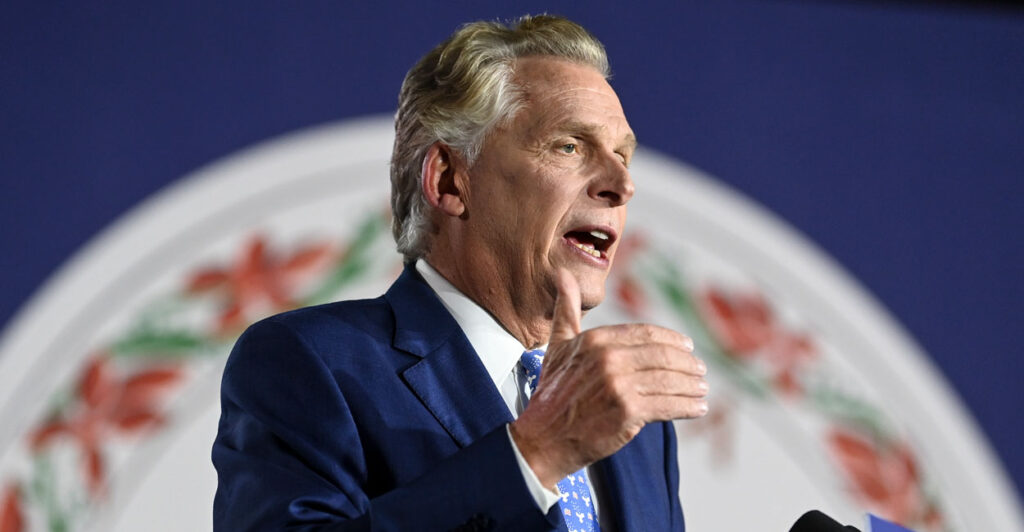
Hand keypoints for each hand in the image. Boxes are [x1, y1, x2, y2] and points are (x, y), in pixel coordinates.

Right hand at [509, 269, 708, 489]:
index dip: (672, 340)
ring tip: (701, 389)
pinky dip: (688, 407)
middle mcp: (608, 358)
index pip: (646, 334)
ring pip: (669, 380)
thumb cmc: (551, 394)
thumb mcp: (557, 345)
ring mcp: (619, 386)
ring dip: (692, 385)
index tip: (687, 347)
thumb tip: (561, 274)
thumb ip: (565, 309)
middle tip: (700, 369)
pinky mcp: (628, 413)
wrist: (542, 439)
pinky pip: (669, 406)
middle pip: (663, 356)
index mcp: (596, 339)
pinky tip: (697, 407)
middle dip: (687, 363)